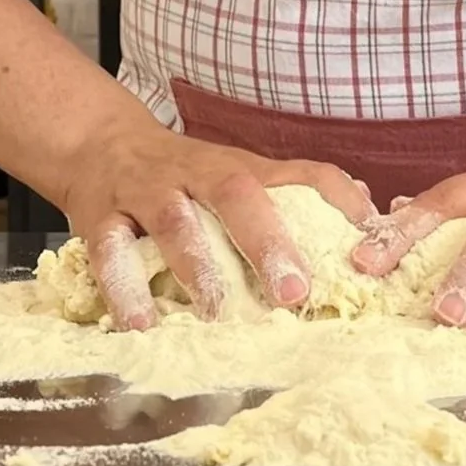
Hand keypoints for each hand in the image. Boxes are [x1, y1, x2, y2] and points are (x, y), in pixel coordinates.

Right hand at [56, 106, 371, 329]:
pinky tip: (141, 323)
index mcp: (237, 166)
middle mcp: (194, 172)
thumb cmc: (184, 173)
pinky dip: (123, 287)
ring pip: (172, 220)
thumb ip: (296, 192)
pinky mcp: (100, 217)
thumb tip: (367, 207)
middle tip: (294, 291)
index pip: (296, 173)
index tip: (368, 234)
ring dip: (196, 266)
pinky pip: (110, 249)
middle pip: (234, 193)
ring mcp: (145, 192)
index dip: (334, 196)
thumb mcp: (238, 172)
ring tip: (215, 310)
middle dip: (266, 241)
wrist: (98, 142)